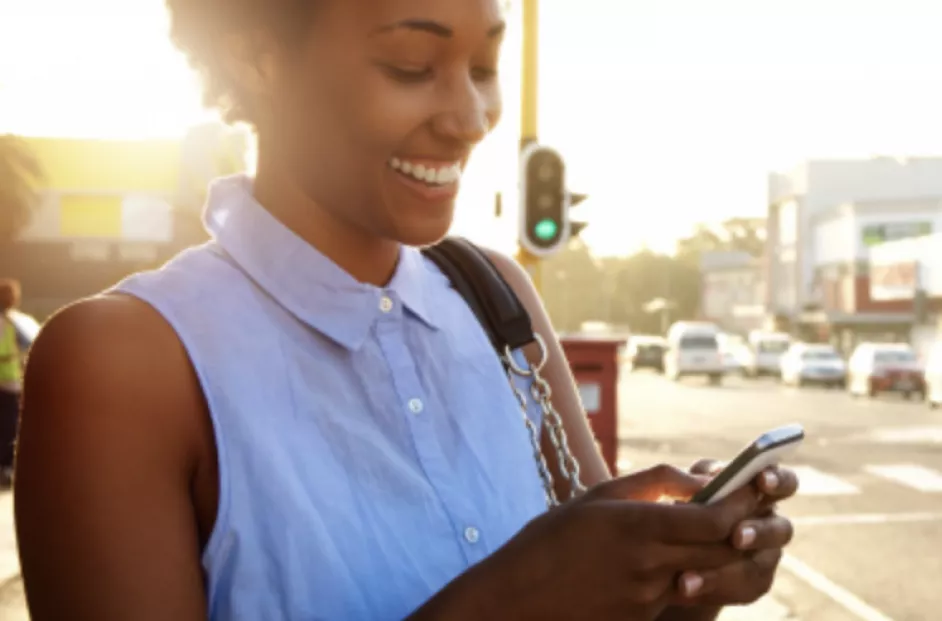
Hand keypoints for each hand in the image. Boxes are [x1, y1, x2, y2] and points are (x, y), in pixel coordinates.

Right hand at [455, 465, 761, 620]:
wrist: (517, 599)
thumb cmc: (550, 540)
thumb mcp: (596, 497)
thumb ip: (652, 484)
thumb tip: (697, 479)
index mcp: (638, 525)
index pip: (714, 518)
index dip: (741, 504)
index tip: (752, 489)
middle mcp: (649, 563)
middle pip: (722, 549)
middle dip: (741, 528)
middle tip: (747, 510)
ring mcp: (648, 596)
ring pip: (702, 571)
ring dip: (712, 552)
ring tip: (706, 531)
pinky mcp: (641, 618)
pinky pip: (674, 591)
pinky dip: (680, 573)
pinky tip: (660, 561)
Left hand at [678, 461, 798, 606]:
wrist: (667, 548)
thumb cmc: (681, 502)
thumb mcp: (686, 483)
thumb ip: (702, 475)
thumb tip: (717, 475)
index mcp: (760, 493)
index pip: (784, 483)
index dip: (778, 480)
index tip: (761, 481)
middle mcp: (770, 524)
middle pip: (781, 530)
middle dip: (760, 533)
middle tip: (736, 537)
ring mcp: (766, 556)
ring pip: (759, 566)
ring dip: (727, 570)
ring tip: (692, 574)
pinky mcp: (753, 584)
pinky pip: (743, 590)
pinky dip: (714, 587)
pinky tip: (687, 587)